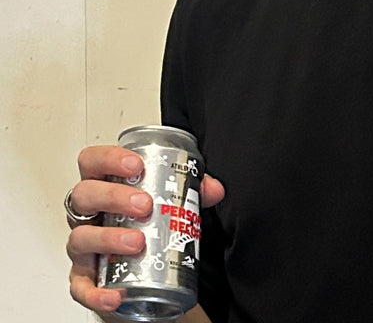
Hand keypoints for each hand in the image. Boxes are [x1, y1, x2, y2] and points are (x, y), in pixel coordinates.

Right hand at [66, 144, 224, 314]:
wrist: (146, 270)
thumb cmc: (149, 221)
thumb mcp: (170, 199)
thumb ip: (192, 189)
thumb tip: (213, 189)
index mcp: (105, 184)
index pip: (92, 161)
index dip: (108, 158)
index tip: (136, 166)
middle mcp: (89, 213)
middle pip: (84, 194)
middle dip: (113, 196)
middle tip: (144, 205)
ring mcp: (84, 246)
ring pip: (80, 238)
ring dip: (108, 238)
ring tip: (138, 242)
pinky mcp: (86, 279)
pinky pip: (81, 287)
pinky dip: (96, 292)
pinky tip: (116, 294)